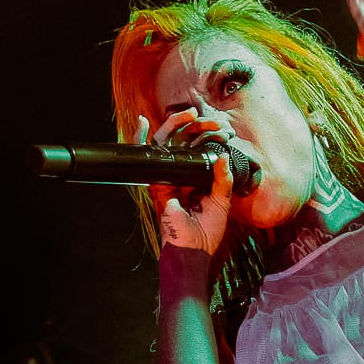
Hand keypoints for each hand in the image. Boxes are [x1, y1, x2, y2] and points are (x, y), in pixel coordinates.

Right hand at [133, 109, 232, 256]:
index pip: (196, 149)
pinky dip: (140, 139)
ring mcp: (166, 177)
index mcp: (194, 177)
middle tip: (210, 121)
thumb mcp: (221, 202)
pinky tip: (142, 122)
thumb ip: (222, 180)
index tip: (221, 130)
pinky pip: (146, 157)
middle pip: (182, 141)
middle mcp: (179, 174)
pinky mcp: (155, 183)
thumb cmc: (206, 231)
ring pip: (165, 142)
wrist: (193, 249)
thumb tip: (223, 157)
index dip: (206, 136)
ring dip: (176, 124)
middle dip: (195, 126)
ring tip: (189, 114)